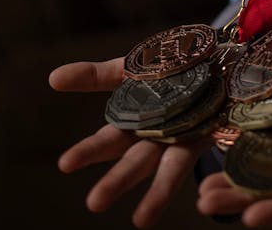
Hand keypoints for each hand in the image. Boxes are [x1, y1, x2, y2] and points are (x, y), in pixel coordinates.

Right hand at [49, 57, 206, 228]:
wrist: (217, 59)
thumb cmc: (168, 67)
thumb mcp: (131, 67)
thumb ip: (95, 76)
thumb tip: (52, 79)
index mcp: (135, 122)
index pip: (107, 141)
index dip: (88, 151)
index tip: (64, 164)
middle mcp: (160, 137)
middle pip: (136, 162)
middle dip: (116, 181)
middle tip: (94, 203)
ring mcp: (189, 138)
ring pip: (172, 169)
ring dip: (158, 194)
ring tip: (141, 222)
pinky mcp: (220, 133)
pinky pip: (215, 153)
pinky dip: (213, 176)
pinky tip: (207, 198)